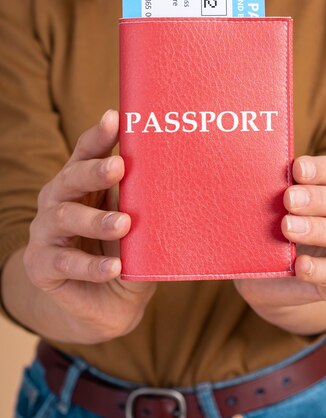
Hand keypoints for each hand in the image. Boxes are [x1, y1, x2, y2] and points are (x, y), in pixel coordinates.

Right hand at [22, 110, 155, 343]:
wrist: (105, 304)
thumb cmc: (125, 251)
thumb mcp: (139, 225)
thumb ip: (148, 204)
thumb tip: (187, 181)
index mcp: (82, 182)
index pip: (86, 152)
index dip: (99, 136)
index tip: (116, 119)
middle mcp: (58, 200)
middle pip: (71, 177)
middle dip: (94, 170)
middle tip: (119, 167)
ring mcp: (46, 232)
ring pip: (64, 218)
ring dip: (95, 220)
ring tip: (124, 224)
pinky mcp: (41, 266)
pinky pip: (64, 263)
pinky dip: (90, 265)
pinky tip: (114, 266)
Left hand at [234, 155, 325, 327]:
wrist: (280, 276)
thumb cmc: (284, 225)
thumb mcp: (283, 204)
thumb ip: (281, 190)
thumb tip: (258, 174)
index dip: (322, 169)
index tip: (296, 169)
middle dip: (320, 199)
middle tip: (288, 199)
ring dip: (320, 229)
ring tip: (288, 228)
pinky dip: (319, 269)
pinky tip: (299, 265)